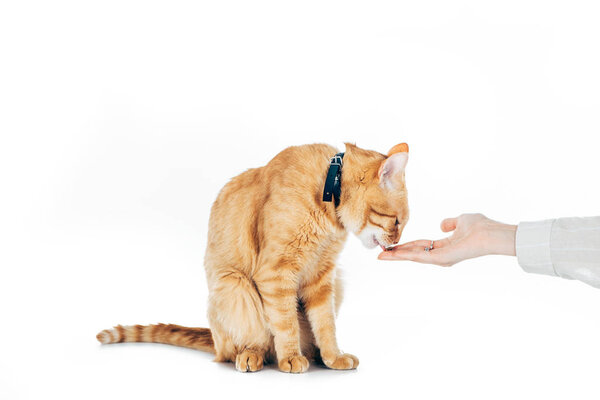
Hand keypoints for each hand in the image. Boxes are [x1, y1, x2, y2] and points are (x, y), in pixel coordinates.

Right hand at [378, 213, 516, 265]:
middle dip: (396, 254)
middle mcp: (441, 255)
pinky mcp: (442, 259)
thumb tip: (442, 225)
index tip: (392, 246)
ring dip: (397, 257)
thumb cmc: (481, 227)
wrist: (492, 234)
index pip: (420, 247)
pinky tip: (395, 254)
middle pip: (414, 254)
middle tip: (380, 254)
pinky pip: (421, 256)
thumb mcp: (462, 220)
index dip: (406, 246)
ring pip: (414, 257)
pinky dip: (407, 255)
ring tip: (381, 256)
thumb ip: (450, 222)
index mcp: (444, 247)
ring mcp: (441, 259)